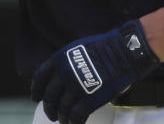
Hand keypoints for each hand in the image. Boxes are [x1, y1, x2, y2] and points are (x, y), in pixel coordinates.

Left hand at [31, 20, 160, 123]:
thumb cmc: (107, 47)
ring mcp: (76, 86)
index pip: (40, 78)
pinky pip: (76, 116)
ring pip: (62, 109)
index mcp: (60, 58)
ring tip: (65, 121)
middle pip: (50, 97)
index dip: (37, 90)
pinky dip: (75, 122)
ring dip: (63, 118)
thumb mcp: (79, 48)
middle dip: (50, 109)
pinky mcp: (90, 98)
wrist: (126, 50)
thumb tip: (62, 81)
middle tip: (53, 115)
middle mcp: (64, 72)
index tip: (37, 98)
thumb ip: (67, 63)